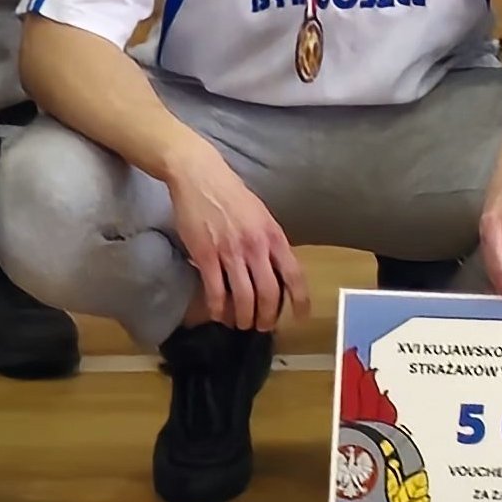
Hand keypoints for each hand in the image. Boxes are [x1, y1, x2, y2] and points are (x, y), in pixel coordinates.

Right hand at [162, 138, 301, 332]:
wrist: (200, 176)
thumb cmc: (231, 194)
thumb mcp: (261, 215)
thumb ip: (270, 242)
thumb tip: (277, 269)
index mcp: (273, 235)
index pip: (294, 275)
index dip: (300, 301)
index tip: (301, 317)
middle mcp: (255, 246)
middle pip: (269, 293)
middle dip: (267, 317)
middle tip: (262, 326)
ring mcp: (230, 252)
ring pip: (243, 297)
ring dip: (243, 317)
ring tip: (240, 324)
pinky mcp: (205, 255)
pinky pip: (215, 291)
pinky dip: (218, 308)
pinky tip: (218, 313)